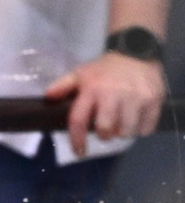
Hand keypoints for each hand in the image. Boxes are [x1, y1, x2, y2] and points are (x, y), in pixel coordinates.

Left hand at [45, 49, 165, 158]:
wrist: (136, 51)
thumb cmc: (105, 70)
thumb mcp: (82, 73)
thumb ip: (64, 86)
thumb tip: (48, 97)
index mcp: (93, 90)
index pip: (79, 121)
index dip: (77, 141)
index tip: (80, 151)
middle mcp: (114, 94)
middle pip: (106, 130)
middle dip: (105, 134)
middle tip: (107, 128)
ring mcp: (136, 96)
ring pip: (126, 131)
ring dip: (123, 131)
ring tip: (123, 121)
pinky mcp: (154, 99)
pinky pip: (146, 127)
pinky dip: (141, 127)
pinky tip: (138, 117)